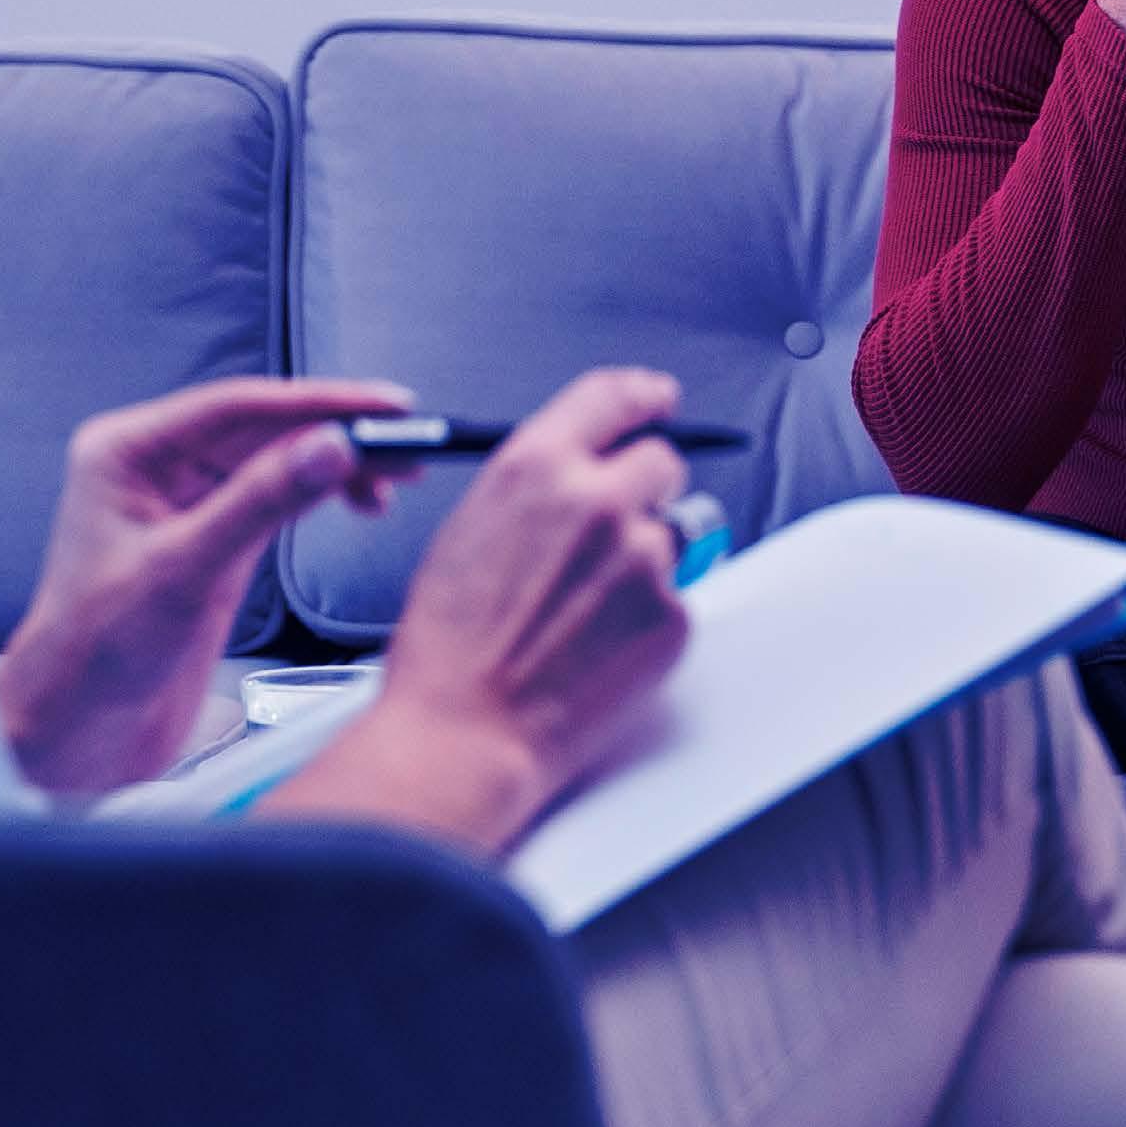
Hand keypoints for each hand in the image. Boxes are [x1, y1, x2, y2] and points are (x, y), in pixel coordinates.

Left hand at [0, 376, 413, 795]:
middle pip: (265, 429)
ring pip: (277, 463)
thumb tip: (329, 447)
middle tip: (407, 443)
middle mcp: (156, 468)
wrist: (77, 729)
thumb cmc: (95, 651)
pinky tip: (357, 501)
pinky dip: (320, 497)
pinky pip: (277, 500)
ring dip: (336, 466)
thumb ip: (261, 504)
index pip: (240, 407)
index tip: (382, 406)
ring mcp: (187, 505)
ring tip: (395, 478)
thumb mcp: (186, 572)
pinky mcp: (213, 544)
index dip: (319, 403)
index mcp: (128, 452)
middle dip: (337, 433)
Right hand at [266, 367, 694, 858]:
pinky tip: (599, 647)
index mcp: (537, 467)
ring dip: (646, 557)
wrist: (465, 730)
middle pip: (662, 462)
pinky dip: (647, 618)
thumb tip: (575, 477)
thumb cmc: (449, 645)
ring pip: (673, 534)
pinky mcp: (672, 615)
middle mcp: (598, 501)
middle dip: (646, 489)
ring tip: (589, 609)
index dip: (643, 396)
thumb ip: (534, 489)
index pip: (614, 398)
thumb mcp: (471, 528)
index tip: (660, 400)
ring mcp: (644, 558)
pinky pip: (676, 598)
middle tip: (612, 535)